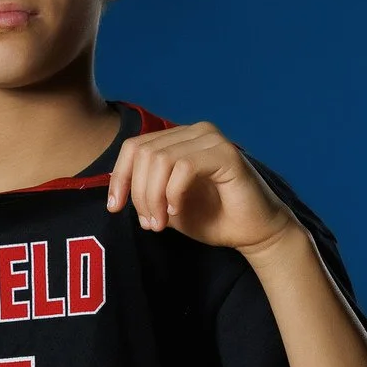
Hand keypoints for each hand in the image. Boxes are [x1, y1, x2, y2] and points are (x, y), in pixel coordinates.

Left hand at [105, 120, 300, 255]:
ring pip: (160, 160)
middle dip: (138, 193)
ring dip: (152, 197)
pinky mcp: (226, 154)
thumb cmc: (214, 219)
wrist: (254, 234)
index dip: (119, 177)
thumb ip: (144, 190)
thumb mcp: (166, 205)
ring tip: (160, 223)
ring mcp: (211, 139)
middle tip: (149, 224)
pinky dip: (173, 193)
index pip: (134, 147)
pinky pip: (184, 167)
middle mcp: (194, 132)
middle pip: (144, 153)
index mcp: (179, 140)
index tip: (115, 208)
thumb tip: (113, 183)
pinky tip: (176, 211)